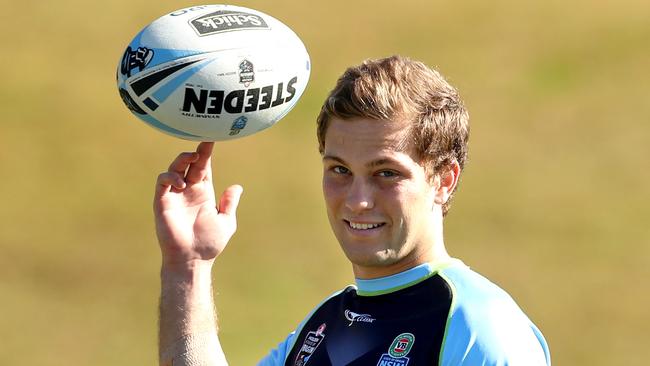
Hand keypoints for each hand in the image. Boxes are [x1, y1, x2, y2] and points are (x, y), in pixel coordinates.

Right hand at [154, 142, 242, 268]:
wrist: (192, 259)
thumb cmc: (209, 243)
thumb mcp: (226, 221)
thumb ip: (229, 204)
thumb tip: (237, 187)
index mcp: (203, 192)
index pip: (204, 167)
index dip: (206, 153)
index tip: (212, 138)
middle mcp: (188, 190)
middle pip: (190, 164)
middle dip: (196, 151)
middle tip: (203, 141)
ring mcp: (174, 195)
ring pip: (174, 168)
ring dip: (181, 160)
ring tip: (192, 159)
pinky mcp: (162, 202)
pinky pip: (162, 182)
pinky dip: (170, 177)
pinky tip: (181, 183)